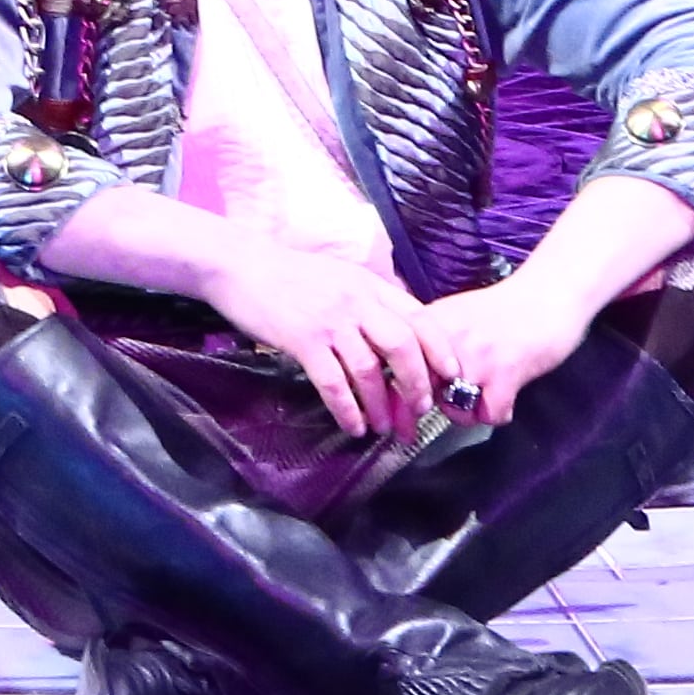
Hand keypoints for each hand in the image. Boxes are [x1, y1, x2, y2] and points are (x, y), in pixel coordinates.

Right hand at [212, 243, 450, 443]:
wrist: (241, 266)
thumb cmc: (291, 275)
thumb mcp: (342, 277)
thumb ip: (371, 300)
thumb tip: (400, 331)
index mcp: (370, 285)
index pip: (419, 317)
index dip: (440, 349)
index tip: (451, 376)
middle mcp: (356, 302)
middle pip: (402, 346)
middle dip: (417, 384)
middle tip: (420, 411)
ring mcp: (330, 321)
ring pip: (369, 370)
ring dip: (382, 405)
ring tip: (385, 428)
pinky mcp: (302, 340)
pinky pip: (334, 383)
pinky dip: (348, 410)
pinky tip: (354, 426)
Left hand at [411, 274, 603, 428]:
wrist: (550, 292)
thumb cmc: (507, 307)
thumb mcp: (457, 316)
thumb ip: (433, 342)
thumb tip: (410, 374)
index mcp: (431, 324)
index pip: (397, 367)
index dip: (400, 397)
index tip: (405, 415)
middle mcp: (447, 340)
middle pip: (423, 395)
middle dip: (437, 407)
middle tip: (457, 402)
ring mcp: (475, 357)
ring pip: (454, 410)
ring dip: (470, 413)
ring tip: (485, 398)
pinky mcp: (505, 372)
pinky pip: (490, 415)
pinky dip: (499, 413)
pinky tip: (507, 398)